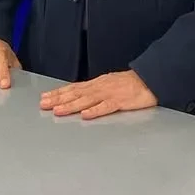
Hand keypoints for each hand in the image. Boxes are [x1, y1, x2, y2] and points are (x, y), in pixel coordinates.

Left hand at [40, 69, 156, 120]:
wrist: (151, 79)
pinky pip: (106, 107)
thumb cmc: (131, 83)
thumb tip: (79, 96)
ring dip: (71, 105)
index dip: (59, 93)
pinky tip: (85, 115)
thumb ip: (95, 90)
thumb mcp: (109, 83)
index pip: (74, 88)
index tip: (45, 97)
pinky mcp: (121, 102)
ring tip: (58, 110)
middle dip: (58, 99)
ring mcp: (110, 94)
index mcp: (97, 83)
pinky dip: (95, 111)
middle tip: (43, 104)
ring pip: (86, 100)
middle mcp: (100, 87)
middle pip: (76, 93)